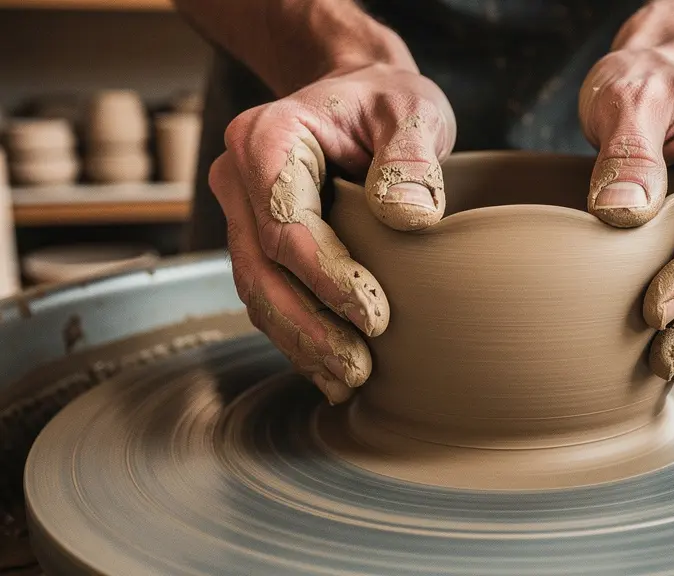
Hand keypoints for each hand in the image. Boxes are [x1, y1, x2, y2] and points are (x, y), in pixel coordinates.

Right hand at [210, 62, 455, 403]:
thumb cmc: (385, 100)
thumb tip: (408, 218)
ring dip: (299, 342)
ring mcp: (241, 210)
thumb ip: (411, 158)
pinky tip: (329, 367)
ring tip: (348, 381)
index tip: (377, 316)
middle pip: (261, 270)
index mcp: (265, 139)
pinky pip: (267, 292)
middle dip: (309, 329)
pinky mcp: (256, 237)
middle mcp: (237, 177)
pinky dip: (295, 333)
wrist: (358, 94)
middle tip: (360, 369)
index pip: (287, 226)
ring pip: (256, 291)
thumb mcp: (411, 111)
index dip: (327, 279)